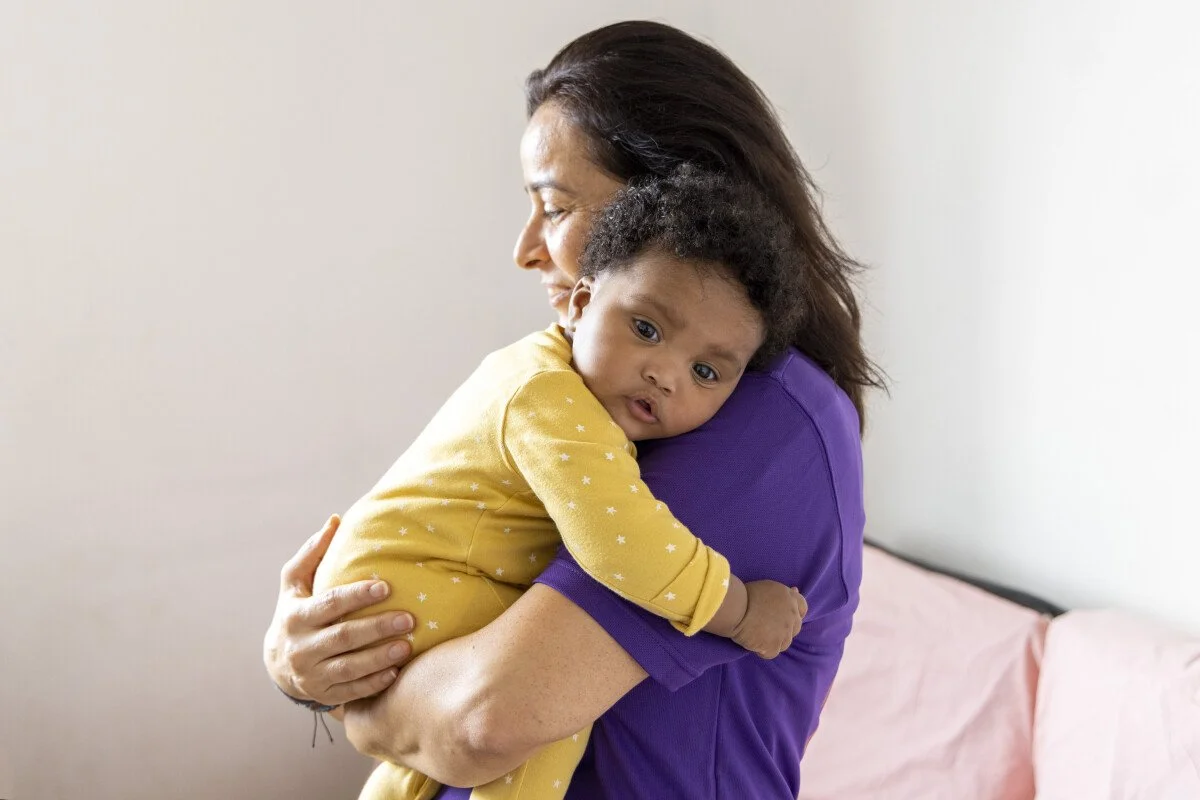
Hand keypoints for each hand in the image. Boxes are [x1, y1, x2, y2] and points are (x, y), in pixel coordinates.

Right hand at [263, 514, 415, 705]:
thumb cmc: (296, 612)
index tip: (385, 587)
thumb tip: (335, 520)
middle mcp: (301, 648)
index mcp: (296, 617)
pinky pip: (352, 691)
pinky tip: (396, 671)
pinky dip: (374, 682)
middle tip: (409, 619)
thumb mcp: (294, 584)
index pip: (330, 605)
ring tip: (407, 646)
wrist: (278, 664)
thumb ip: (313, 553)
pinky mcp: (324, 694)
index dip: (357, 596)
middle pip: (343, 637)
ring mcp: (312, 675)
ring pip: (349, 668)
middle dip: (376, 628)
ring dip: (380, 657)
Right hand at [730, 580, 806, 658]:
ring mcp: (784, 632)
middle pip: (795, 628)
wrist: (735, 608)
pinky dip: (763, 651)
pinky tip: (753, 643)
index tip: (784, 616)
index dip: (795, 613)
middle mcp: (791, 615)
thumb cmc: (745, 595)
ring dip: (774, 641)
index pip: (802, 607)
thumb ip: (783, 594)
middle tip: (766, 627)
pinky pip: (772, 653)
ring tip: (757, 636)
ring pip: (785, 643)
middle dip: (783, 629)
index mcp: (789, 598)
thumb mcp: (768, 587)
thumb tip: (796, 590)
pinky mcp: (774, 646)